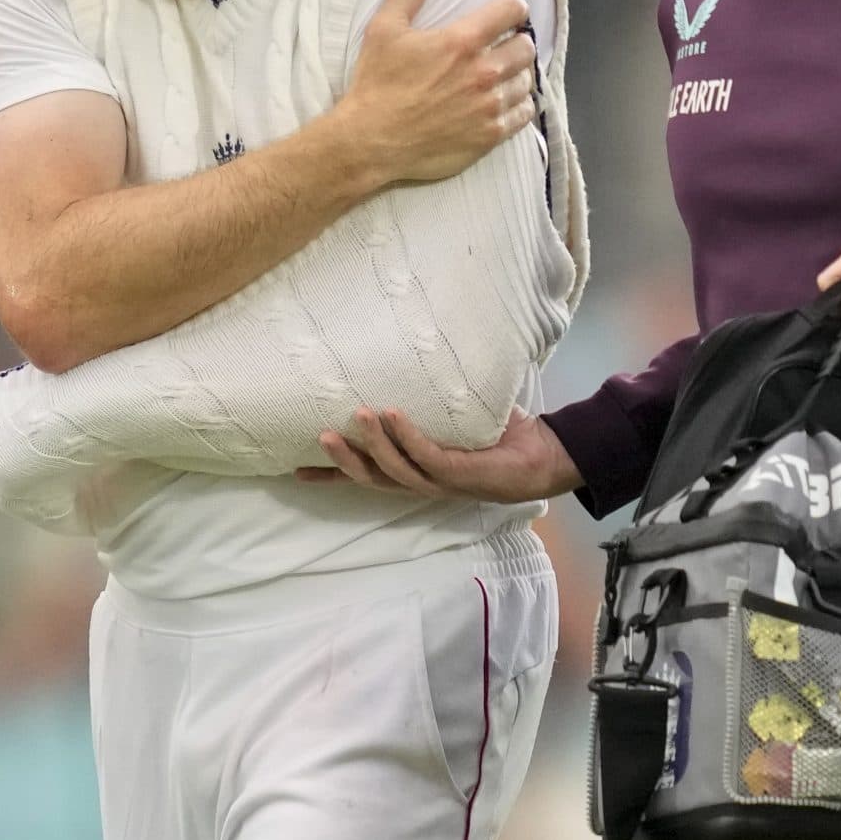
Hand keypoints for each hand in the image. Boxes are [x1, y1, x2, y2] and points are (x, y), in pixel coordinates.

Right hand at [301, 406, 581, 502]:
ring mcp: (442, 481)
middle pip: (373, 478)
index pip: (367, 477)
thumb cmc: (501, 437)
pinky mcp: (462, 474)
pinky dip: (408, 436)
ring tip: (358, 414)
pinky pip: (427, 455)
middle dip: (344, 461)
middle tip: (320, 435)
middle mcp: (423, 482)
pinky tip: (394, 414)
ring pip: (396, 470)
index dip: (332, 475)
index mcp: (416, 473)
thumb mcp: (457, 418)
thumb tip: (410, 357)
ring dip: (374, 444)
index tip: (295, 470)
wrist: (544, 456)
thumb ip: (433, 403)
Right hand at [332, 0, 536, 188]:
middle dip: (515, 41)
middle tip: (500, 47)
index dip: (511, 9)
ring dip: (517, 75)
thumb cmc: (376, 84)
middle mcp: (483, 72)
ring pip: (527, 80)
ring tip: (500, 76)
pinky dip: (519, 105)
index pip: (512, 10)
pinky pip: (524, 114)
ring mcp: (490, 107)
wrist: (369, 141)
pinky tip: (503, 102)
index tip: (504, 15)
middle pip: (526, 46)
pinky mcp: (490, 135)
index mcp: (462, 41)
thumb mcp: (384, 30)